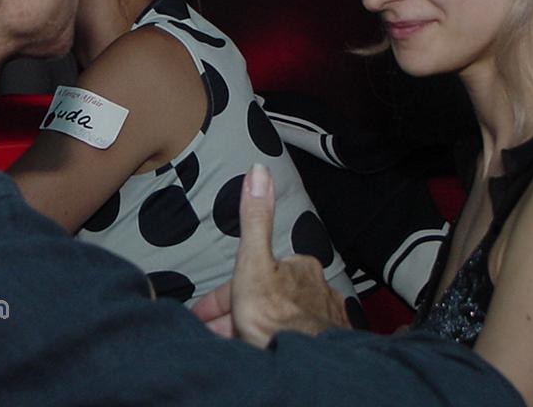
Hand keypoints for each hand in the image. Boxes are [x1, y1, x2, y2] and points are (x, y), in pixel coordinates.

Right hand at [192, 163, 350, 346]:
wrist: (305, 362)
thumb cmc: (276, 314)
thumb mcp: (253, 261)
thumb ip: (255, 219)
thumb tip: (259, 169)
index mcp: (299, 267)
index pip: (253, 276)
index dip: (221, 296)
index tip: (202, 316)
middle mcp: (317, 289)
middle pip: (267, 300)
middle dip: (238, 315)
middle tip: (213, 336)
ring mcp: (326, 320)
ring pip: (282, 321)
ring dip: (257, 331)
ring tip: (234, 350)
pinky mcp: (331, 347)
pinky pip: (299, 343)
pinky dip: (280, 345)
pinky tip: (267, 356)